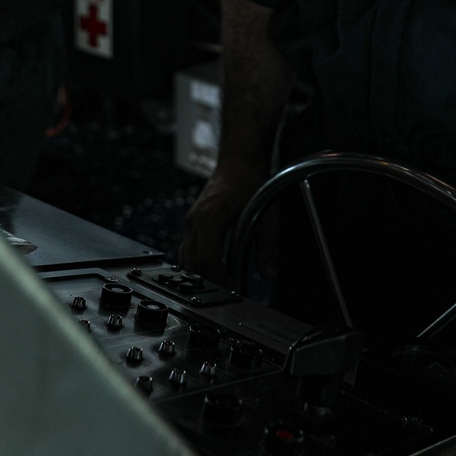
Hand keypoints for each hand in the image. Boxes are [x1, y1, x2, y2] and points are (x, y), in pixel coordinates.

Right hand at [179, 166, 265, 280]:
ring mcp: (191, 222)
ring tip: (221, 287)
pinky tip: (214, 271)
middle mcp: (195, 221)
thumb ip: (268, 244)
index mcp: (210, 217)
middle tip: (227, 295)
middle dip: (207, 282)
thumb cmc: (249, 180)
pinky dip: (197, 264)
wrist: (238, 160)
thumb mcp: (266, 212)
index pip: (208, 259)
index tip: (233, 291)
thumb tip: (270, 273)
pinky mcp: (192, 223)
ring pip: (186, 259)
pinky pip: (188, 250)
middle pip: (192, 263)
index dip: (220, 279)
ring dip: (200, 275)